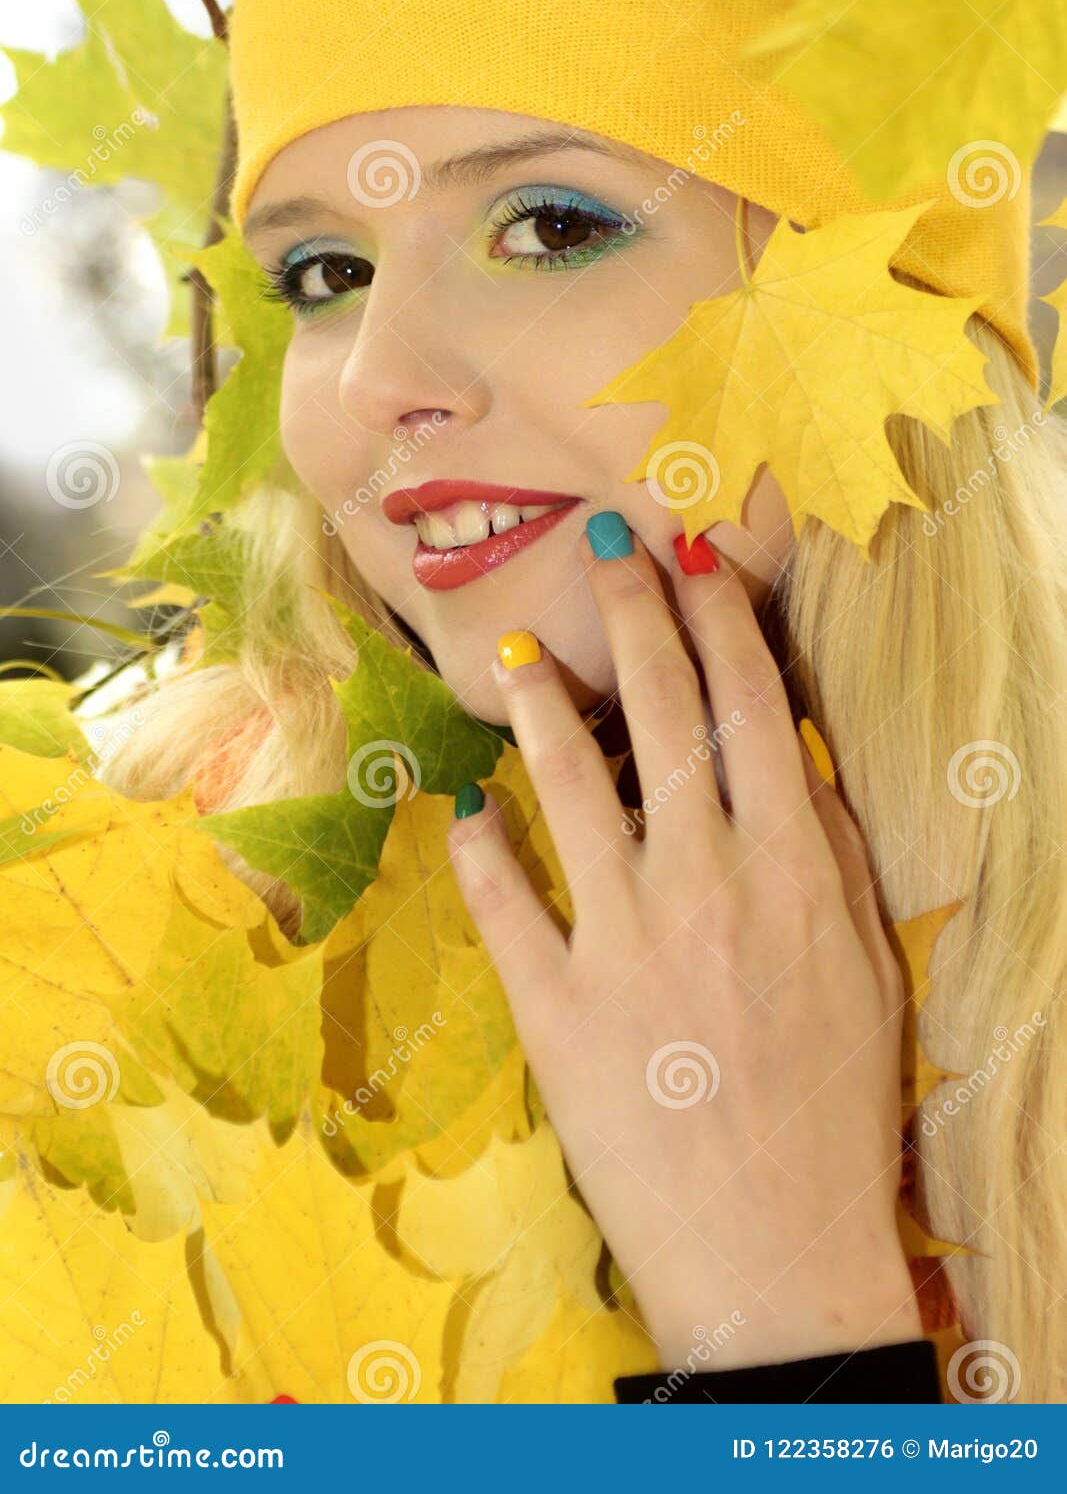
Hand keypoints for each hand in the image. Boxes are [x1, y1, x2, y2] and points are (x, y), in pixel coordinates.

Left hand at [447, 514, 919, 1372]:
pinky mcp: (554, 1009)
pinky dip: (479, 849)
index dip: (722, 620)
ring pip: (571, 787)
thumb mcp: (866, 974)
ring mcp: (621, 943)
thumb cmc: (836, 1114)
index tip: (698, 558)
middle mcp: (703, 886)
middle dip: (636, 617)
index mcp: (790, 872)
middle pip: (664, 718)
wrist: (775, 1255)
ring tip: (514, 650)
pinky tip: (463, 805)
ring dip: (543, 705)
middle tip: (610, 547)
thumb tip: (788, 761)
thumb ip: (828, 858)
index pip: (752, 709)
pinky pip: (504, 905)